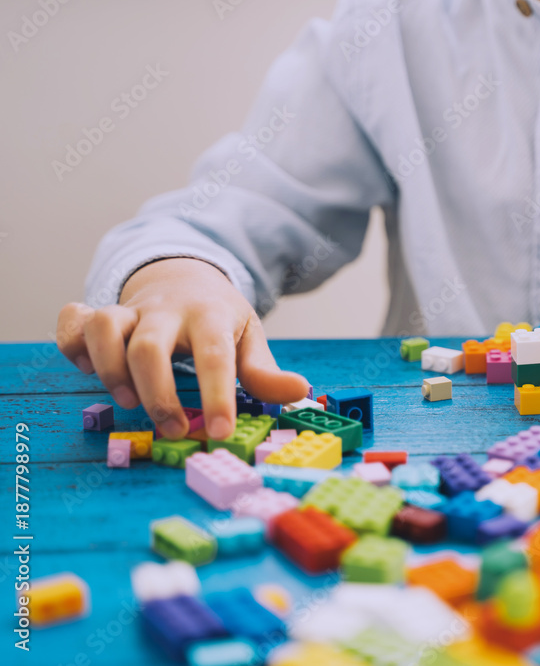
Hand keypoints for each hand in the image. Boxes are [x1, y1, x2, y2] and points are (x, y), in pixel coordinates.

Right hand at [57, 258, 307, 438]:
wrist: (184, 275)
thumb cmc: (217, 317)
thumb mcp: (247, 337)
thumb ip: (265, 370)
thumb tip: (299, 391)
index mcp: (210, 315)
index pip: (215, 355)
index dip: (218, 395)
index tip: (220, 432)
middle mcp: (165, 310)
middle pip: (149, 347)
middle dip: (158, 395)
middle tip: (175, 429)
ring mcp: (128, 310)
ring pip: (104, 328)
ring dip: (111, 371)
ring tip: (129, 401)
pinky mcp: (98, 313)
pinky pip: (72, 323)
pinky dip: (72, 347)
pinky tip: (90, 371)